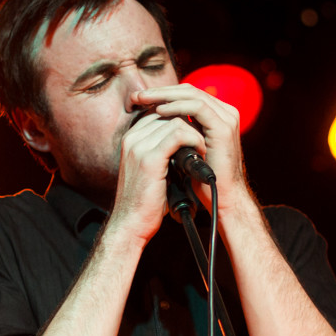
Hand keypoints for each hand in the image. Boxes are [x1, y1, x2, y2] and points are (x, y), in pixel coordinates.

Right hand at [109, 104, 205, 243]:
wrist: (131, 223)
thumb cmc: (145, 201)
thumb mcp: (152, 170)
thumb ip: (162, 151)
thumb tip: (183, 140)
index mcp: (131, 139)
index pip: (158, 112)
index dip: (181, 118)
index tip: (197, 132)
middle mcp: (132, 139)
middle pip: (167, 112)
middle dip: (190, 123)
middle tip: (204, 140)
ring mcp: (139, 147)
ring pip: (175, 121)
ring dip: (195, 133)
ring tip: (203, 150)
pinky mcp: (149, 158)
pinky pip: (178, 134)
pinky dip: (194, 141)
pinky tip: (200, 153)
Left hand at [131, 83, 248, 213]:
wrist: (220, 198)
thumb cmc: (200, 178)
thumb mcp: (184, 150)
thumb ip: (176, 133)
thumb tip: (151, 122)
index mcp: (214, 116)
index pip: (185, 95)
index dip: (161, 94)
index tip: (138, 99)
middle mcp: (223, 113)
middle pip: (188, 91)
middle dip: (160, 91)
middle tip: (137, 94)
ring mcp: (225, 118)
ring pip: (192, 95)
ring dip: (165, 95)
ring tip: (144, 99)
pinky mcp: (223, 128)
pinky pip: (198, 108)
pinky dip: (177, 107)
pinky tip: (160, 111)